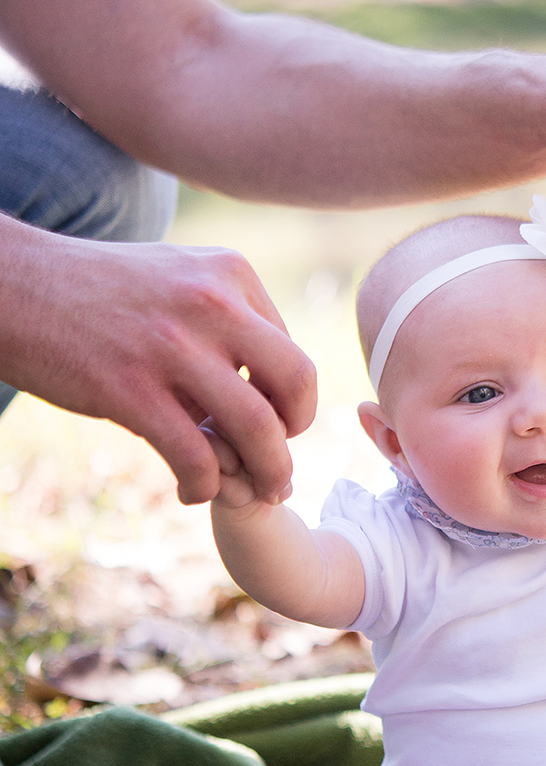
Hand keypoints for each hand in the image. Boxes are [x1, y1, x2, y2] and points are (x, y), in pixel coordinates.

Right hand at [0, 225, 315, 504]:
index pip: (291, 349)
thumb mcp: (176, 276)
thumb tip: (266, 382)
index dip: (287, 398)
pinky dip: (205, 485)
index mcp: (231, 273)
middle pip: (297, 383)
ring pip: (257, 427)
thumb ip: (224, 316)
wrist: (13, 286)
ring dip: (268, 472)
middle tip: (279, 462)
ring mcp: (172, 346)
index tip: (267, 424)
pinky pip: (195, 455)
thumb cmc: (95, 289)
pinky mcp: (130, 389)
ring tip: (261, 493)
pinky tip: (192, 492)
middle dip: (296, 434)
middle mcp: (212, 303)